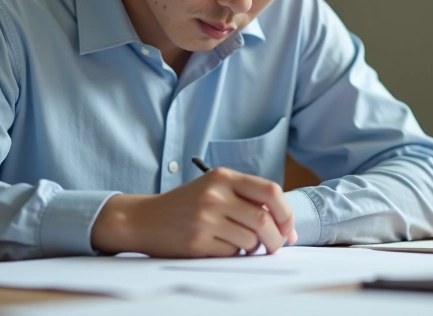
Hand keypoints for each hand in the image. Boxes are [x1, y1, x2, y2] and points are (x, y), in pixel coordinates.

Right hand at [91, 167, 296, 256]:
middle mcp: (215, 194)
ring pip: (250, 241)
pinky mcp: (197, 241)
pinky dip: (233, 254)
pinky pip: (231, 254)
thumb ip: (246, 198)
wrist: (144, 218)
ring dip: (253, 248)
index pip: (271, 191)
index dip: (286, 213)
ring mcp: (205, 218)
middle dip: (276, 239)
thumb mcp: (213, 188)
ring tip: (242, 245)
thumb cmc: (185, 205)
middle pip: (264, 221)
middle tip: (275, 246)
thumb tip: (285, 226)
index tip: (288, 228)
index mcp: (223, 177)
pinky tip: (220, 247)